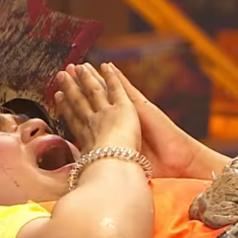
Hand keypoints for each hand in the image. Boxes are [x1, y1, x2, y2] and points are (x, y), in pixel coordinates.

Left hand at [66, 63, 227, 178]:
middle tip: (63, 73)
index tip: (59, 97)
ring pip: (108, 92)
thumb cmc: (154, 172)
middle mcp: (120, 121)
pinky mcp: (143, 109)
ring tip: (80, 65)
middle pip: (95, 100)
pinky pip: (128, 90)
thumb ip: (105, 164)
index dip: (75, 107)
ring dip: (93, 77)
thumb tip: (87, 173)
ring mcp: (131, 114)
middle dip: (78, 87)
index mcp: (114, 135)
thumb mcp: (121, 169)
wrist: (178, 166)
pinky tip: (108, 67)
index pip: (90, 117)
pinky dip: (117, 78)